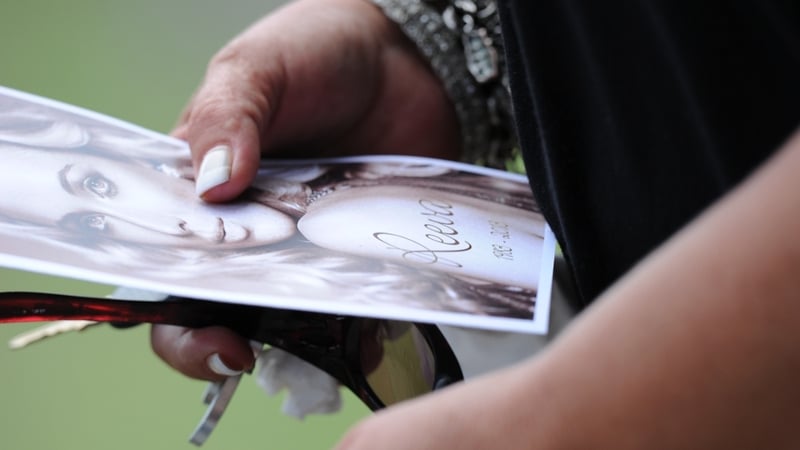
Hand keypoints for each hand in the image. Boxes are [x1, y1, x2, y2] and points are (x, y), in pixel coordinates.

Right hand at [152, 0, 459, 381]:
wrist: (397, 53)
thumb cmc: (310, 54)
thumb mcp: (254, 72)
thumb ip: (227, 119)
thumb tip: (213, 184)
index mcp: (204, 194)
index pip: (171, 273)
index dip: (178, 319)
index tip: (210, 333)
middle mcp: (254, 230)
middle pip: (230, 308)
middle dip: (232, 343)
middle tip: (248, 352)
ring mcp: (311, 244)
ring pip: (297, 316)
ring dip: (306, 342)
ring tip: (324, 345)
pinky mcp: (361, 247)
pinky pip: (359, 299)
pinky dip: (363, 323)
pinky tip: (371, 330)